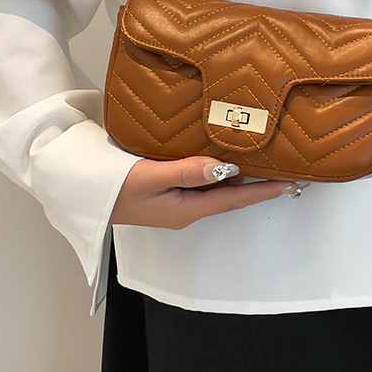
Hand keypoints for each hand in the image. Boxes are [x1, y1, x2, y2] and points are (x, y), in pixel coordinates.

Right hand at [110, 156, 297, 229]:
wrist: (80, 193)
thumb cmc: (113, 185)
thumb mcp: (149, 177)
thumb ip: (187, 171)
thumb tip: (226, 169)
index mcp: (186, 209)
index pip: (233, 200)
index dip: (263, 191)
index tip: (290, 183)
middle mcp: (185, 209)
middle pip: (229, 197)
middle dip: (257, 186)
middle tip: (284, 169)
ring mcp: (175, 202)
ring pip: (216, 190)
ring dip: (239, 180)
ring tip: (264, 165)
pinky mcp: (165, 193)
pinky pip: (200, 184)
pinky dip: (218, 174)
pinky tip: (223, 162)